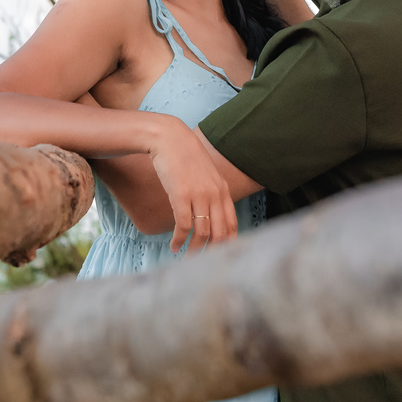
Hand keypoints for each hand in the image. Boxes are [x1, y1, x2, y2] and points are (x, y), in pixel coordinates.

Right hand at [147, 116, 237, 252]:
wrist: (169, 138)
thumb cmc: (184, 156)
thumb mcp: (205, 173)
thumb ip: (211, 191)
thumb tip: (209, 213)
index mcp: (223, 190)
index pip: (232, 224)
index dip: (228, 243)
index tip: (220, 255)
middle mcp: (215, 194)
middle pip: (221, 233)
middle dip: (213, 252)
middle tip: (205, 263)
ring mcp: (199, 195)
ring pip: (203, 233)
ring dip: (195, 249)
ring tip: (187, 257)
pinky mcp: (181, 195)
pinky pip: (183, 226)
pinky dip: (179, 240)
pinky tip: (174, 246)